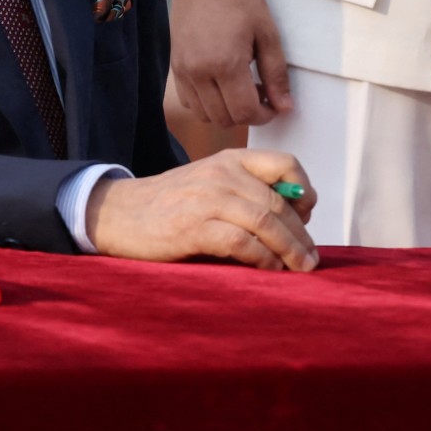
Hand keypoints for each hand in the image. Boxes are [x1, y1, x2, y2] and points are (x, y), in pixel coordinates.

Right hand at [86, 148, 318, 269]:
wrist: (119, 213)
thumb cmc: (170, 204)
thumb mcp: (210, 182)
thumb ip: (244, 190)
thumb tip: (291, 218)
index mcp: (230, 159)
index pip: (284, 163)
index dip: (304, 189)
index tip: (308, 216)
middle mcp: (223, 173)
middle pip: (279, 201)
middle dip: (301, 233)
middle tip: (310, 258)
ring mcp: (208, 199)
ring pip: (265, 222)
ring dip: (290, 249)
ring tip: (299, 268)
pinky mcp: (194, 228)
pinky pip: (242, 243)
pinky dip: (262, 259)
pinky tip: (269, 270)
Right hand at [168, 0, 291, 128]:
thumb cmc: (240, 0)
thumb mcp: (267, 33)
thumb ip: (276, 73)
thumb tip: (285, 107)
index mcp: (226, 64)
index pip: (245, 112)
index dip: (264, 116)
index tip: (274, 105)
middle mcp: (200, 73)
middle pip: (224, 119)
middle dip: (247, 115)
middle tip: (261, 94)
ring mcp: (183, 72)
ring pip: (205, 115)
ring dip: (226, 112)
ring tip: (241, 89)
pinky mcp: (175, 68)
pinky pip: (190, 102)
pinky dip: (207, 104)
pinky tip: (221, 86)